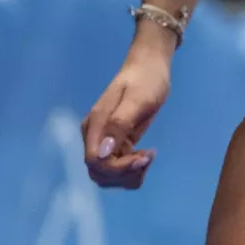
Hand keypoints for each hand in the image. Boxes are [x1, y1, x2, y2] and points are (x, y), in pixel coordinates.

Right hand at [81, 44, 170, 188]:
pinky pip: (118, 170)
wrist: (149, 67)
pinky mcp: (115, 144)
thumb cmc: (145, 80)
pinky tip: (145, 156)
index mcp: (95, 125)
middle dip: (124, 173)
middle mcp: (94, 136)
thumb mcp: (137, 100)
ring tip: (148, 155)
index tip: (143, 156)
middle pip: (99, 173)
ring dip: (129, 175)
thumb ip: (119, 125)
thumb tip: (102, 154)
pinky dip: (133, 171)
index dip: (118, 168)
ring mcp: (103, 141)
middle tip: (147, 156)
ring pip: (107, 176)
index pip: (95, 162)